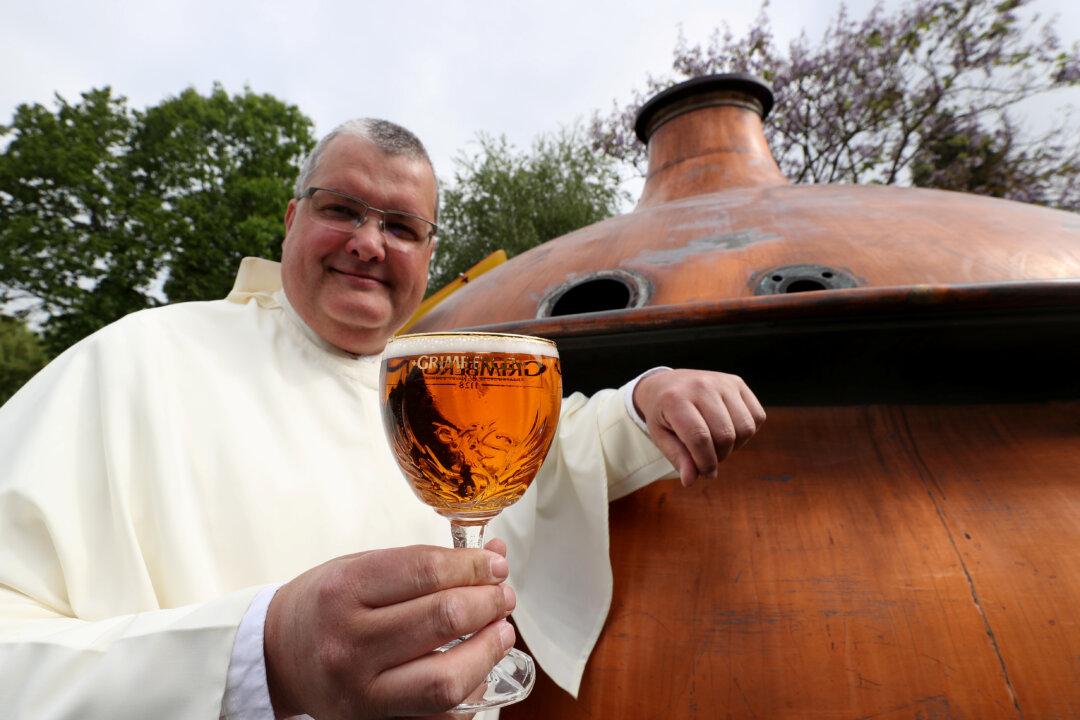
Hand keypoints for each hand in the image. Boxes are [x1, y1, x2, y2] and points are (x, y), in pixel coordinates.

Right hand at [264, 539, 515, 719]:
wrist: (278, 654)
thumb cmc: (325, 604)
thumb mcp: (362, 566)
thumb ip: (426, 562)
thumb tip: (495, 554)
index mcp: (344, 589)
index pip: (427, 571)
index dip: (474, 566)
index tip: (496, 564)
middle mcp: (349, 642)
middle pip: (442, 619)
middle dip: (488, 603)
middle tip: (502, 595)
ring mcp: (360, 690)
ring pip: (446, 679)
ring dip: (488, 651)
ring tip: (501, 631)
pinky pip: (438, 716)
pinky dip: (469, 692)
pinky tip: (477, 668)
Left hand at [633, 369, 765, 486]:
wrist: (665, 383)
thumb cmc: (662, 413)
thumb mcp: (660, 436)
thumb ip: (677, 457)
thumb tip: (691, 481)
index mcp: (675, 399)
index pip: (699, 438)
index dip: (706, 463)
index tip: (705, 473)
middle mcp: (701, 386)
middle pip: (725, 435)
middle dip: (719, 456)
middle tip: (707, 456)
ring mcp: (722, 382)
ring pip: (745, 428)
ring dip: (735, 445)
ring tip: (718, 443)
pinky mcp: (737, 382)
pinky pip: (757, 416)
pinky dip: (747, 431)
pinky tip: (730, 429)